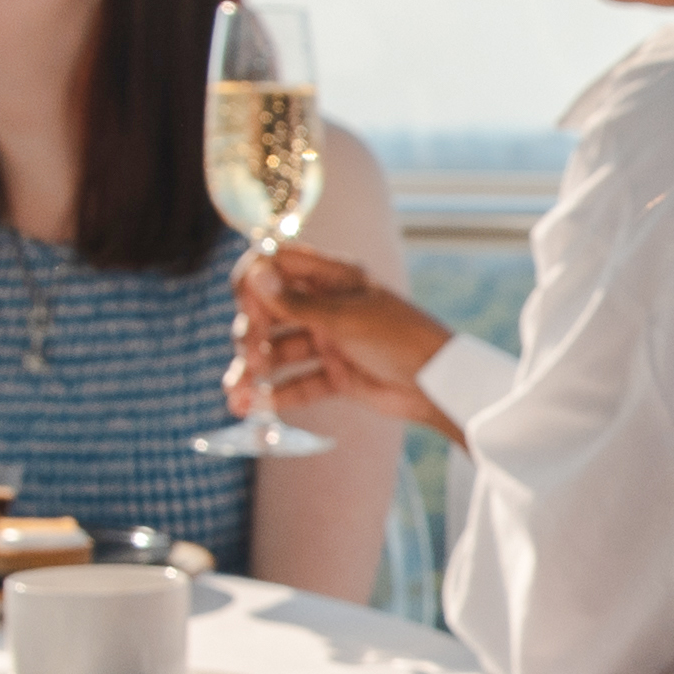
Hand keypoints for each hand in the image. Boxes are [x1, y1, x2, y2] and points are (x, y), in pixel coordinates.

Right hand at [227, 250, 450, 435]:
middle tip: (250, 357)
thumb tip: (256, 273)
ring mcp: (330, 341)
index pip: (279, 265)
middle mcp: (327, 305)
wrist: (437, 385)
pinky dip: (275, 395)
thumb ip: (296, 303)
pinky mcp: (335, 375)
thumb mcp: (344, 318)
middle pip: (271, 312)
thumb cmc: (399, 337)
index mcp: (333, 277)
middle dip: (252, 334)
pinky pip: (297, 382)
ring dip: (254, 372)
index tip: (245, 302)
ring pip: (279, 352)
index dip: (255, 280)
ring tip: (236, 395)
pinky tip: (250, 407)